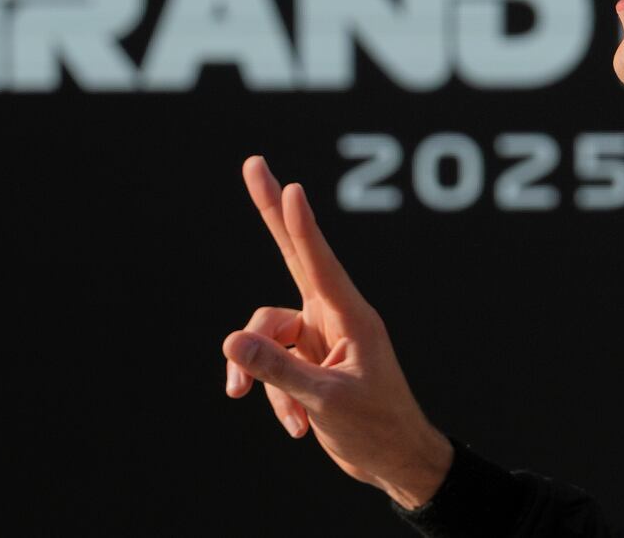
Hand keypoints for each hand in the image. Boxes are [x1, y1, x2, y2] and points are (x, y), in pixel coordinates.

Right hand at [223, 155, 452, 507]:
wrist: (393, 460)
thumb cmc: (375, 426)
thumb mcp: (324, 401)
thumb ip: (277, 371)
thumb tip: (230, 343)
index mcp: (350, 315)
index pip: (319, 261)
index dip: (302, 225)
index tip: (291, 188)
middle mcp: (331, 315)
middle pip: (293, 254)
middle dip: (270, 212)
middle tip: (253, 163)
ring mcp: (316, 335)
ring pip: (263, 335)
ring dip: (260, 375)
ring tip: (277, 412)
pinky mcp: (305, 359)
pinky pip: (270, 366)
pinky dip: (276, 398)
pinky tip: (298, 428)